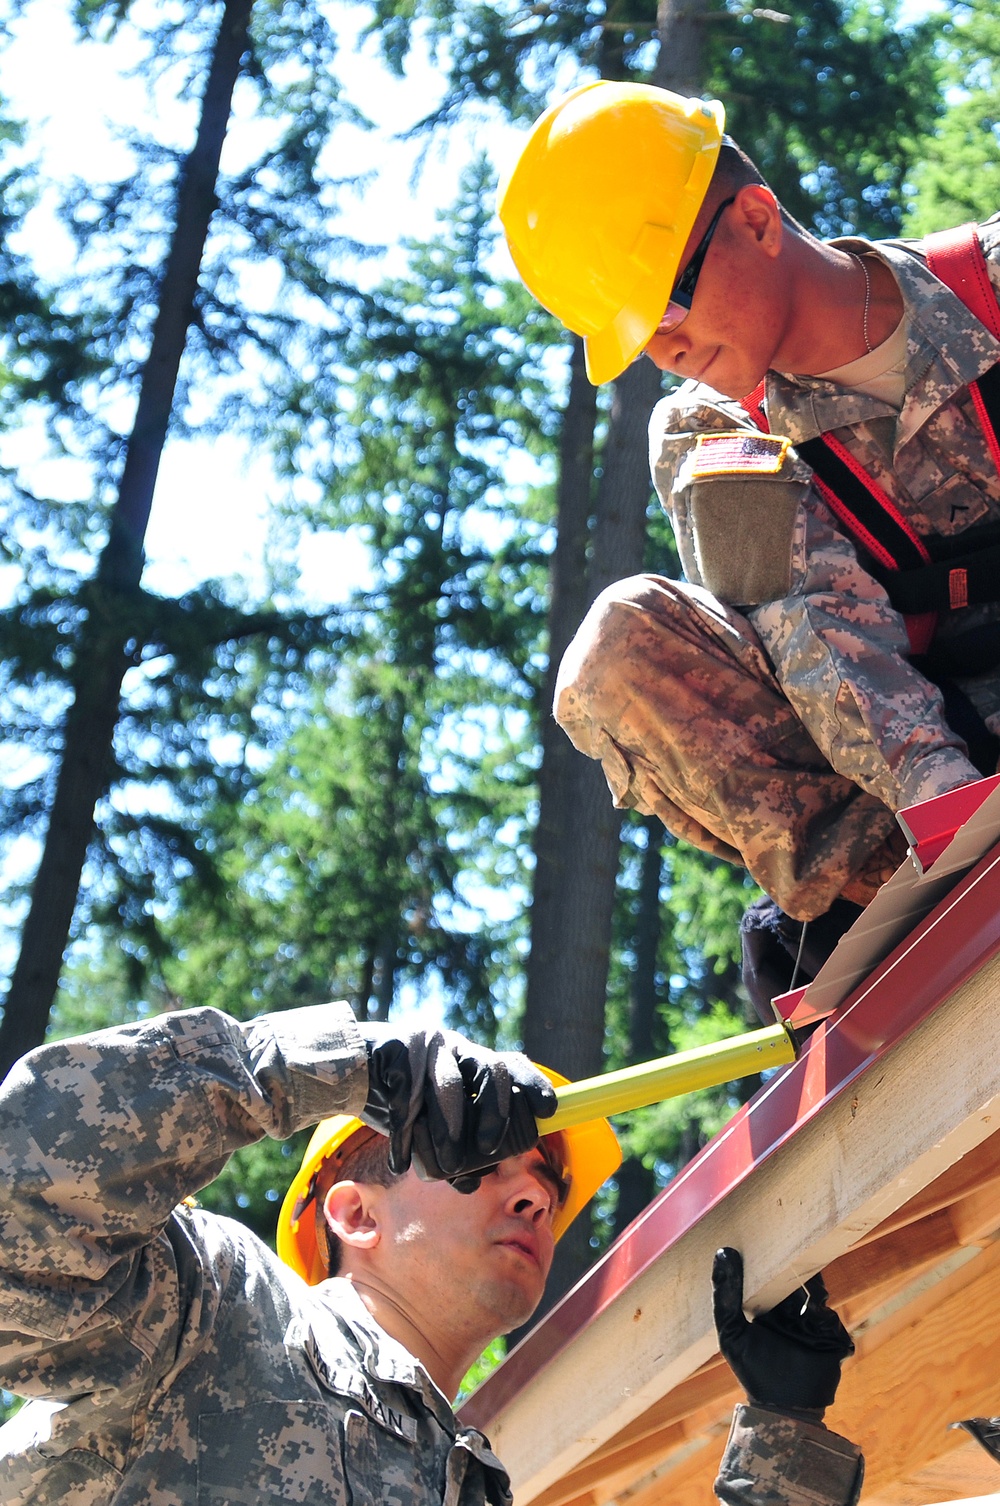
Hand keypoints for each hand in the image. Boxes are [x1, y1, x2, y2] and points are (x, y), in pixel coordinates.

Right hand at [360, 1026, 556, 1190]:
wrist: (354, 1066)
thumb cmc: (403, 1094)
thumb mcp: (438, 1110)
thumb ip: (459, 1137)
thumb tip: (473, 1183)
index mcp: (470, 1059)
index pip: (511, 1064)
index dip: (533, 1086)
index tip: (548, 1111)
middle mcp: (454, 1048)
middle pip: (489, 1072)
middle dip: (495, 1114)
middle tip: (491, 1149)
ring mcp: (424, 1047)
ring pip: (448, 1084)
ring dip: (450, 1129)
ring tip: (447, 1165)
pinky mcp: (393, 1054)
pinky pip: (404, 1098)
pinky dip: (405, 1135)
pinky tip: (402, 1160)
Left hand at [712, 1247, 853, 1415]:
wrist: (783, 1410)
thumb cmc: (752, 1370)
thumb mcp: (731, 1331)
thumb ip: (725, 1295)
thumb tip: (722, 1252)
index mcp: (767, 1305)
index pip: (771, 1273)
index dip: (770, 1255)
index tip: (766, 1232)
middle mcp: (791, 1311)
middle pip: (798, 1279)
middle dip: (796, 1266)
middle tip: (792, 1246)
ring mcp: (814, 1323)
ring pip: (817, 1294)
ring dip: (810, 1288)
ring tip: (797, 1284)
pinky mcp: (832, 1337)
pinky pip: (831, 1319)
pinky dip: (822, 1314)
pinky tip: (812, 1310)